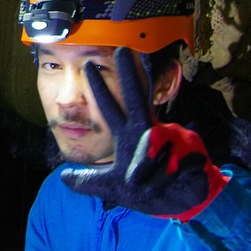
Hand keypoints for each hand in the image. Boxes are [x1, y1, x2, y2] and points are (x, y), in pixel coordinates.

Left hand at [61, 47, 226, 219]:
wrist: (180, 203)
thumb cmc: (147, 192)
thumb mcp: (111, 187)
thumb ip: (88, 181)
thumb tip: (63, 176)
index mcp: (128, 137)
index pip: (110, 108)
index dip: (99, 89)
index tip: (90, 67)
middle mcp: (145, 131)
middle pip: (135, 96)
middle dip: (129, 74)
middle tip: (122, 48)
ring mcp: (167, 136)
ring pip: (160, 131)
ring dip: (156, 149)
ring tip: (162, 163)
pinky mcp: (187, 146)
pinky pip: (181, 151)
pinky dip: (177, 162)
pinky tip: (179, 173)